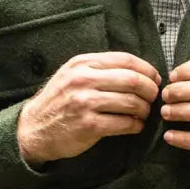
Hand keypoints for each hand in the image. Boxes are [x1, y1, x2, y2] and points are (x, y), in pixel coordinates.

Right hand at [17, 52, 160, 165]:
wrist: (34, 128)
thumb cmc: (59, 101)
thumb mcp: (72, 75)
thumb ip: (99, 68)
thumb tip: (139, 71)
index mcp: (82, 63)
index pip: (126, 60)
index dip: (147, 70)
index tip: (155, 79)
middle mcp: (83, 79)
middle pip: (133, 80)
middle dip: (150, 90)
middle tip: (154, 98)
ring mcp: (85, 102)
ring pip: (131, 102)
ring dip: (144, 110)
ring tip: (143, 114)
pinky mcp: (89, 125)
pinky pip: (124, 123)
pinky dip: (136, 126)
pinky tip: (135, 126)